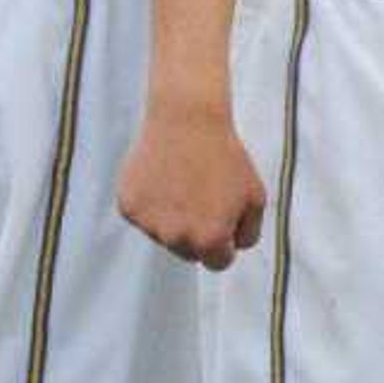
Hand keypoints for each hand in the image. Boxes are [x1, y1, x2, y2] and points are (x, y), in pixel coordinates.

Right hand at [119, 88, 268, 268]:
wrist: (187, 120)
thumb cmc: (226, 157)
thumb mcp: (255, 197)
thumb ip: (248, 232)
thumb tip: (231, 249)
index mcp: (209, 240)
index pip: (218, 262)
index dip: (225, 241)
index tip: (224, 221)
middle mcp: (176, 238)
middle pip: (188, 252)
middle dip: (198, 234)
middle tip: (204, 198)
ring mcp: (148, 224)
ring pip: (164, 234)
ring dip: (174, 218)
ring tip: (184, 182)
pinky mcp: (128, 208)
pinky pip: (144, 216)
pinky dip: (152, 203)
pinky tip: (163, 177)